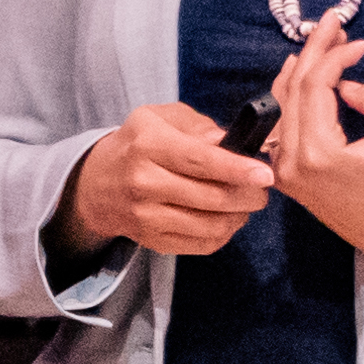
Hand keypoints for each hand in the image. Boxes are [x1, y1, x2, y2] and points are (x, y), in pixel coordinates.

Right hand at [59, 98, 279, 262]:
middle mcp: (144, 182)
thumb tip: (231, 143)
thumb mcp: (162, 119)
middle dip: (249, 195)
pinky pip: (201, 244)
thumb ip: (199, 126)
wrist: (97, 183)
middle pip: (210, 196)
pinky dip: (224, 234)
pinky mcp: (151, 239)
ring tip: (246, 204)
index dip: (237, 169)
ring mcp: (146, 215)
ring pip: (210, 225)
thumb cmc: (139, 144)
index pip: (200, 161)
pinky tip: (227, 219)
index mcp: (148, 145)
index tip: (265, 174)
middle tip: (262, 190)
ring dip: (239, 216)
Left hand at [263, 37, 363, 276]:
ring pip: (281, 106)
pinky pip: (282, 127)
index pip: (314, 86)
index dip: (333, 56)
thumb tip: (348, 85)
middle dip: (313, 52)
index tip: (358, 41)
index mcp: (318, 154)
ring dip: (301, 71)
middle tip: (332, 23)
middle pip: (291, 91)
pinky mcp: (289, 177)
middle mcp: (291, 163)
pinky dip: (292, 97)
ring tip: (323, 42)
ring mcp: (285, 172)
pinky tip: (303, 75)